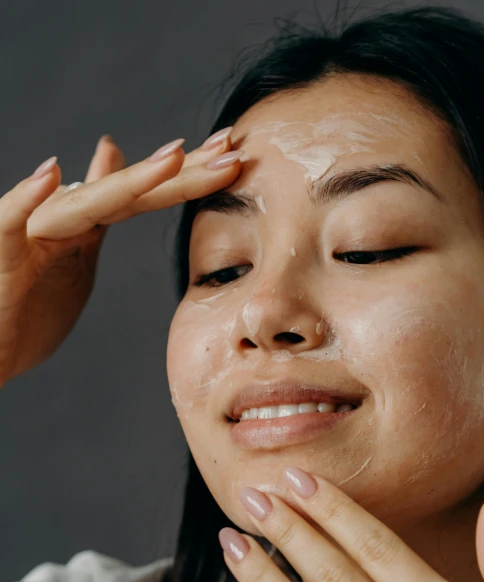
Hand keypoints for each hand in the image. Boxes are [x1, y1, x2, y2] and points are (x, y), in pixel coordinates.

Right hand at [0, 129, 241, 384]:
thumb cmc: (24, 308)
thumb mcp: (73, 253)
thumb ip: (96, 209)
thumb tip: (113, 157)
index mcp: (88, 227)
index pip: (147, 195)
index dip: (190, 175)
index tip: (236, 156)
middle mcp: (64, 220)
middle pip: (129, 192)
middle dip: (183, 171)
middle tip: (233, 148)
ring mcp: (32, 235)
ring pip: (84, 204)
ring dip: (129, 181)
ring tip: (174, 159)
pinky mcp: (1, 257)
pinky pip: (10, 225)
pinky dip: (26, 201)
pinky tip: (50, 174)